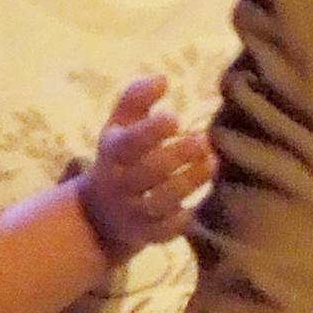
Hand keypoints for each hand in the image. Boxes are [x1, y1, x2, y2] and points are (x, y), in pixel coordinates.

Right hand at [74, 72, 214, 257]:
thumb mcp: (119, 126)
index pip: (129, 143)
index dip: (150, 131)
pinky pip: (169, 230)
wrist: (100, 214)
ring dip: (188, 182)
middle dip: (177, 155)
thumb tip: (163, 78)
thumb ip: (136, 99)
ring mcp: (134, 212)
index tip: (175, 118)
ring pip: (161, 201)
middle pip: (148, 172)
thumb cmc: (120, 158)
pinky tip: (205, 197)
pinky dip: (187, 216)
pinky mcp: (150, 234)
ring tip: (212, 162)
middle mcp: (120, 184)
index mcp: (112, 153)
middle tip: (204, 141)